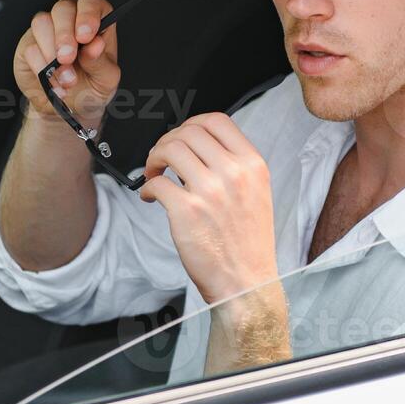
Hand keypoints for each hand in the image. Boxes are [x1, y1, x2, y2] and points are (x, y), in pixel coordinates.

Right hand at [13, 0, 120, 128]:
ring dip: (52, 53)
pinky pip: (30, 48)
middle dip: (65, 34)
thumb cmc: (90, 88)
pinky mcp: (29, 45)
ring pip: (42, 23)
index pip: (91, 2)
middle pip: (63, 8)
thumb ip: (101, 63)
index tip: (86, 36)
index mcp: (95, 23)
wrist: (67, 108)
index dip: (88, 14)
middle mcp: (70, 21)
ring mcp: (47, 30)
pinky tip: (53, 84)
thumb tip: (95, 45)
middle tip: (68, 58)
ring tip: (65, 79)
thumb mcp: (105, 81)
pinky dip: (41, 68)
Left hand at [139, 113, 278, 302]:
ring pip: (170, 149)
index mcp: (252, 165)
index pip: (217, 121)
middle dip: (168, 140)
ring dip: (154, 158)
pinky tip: (152, 197)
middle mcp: (233, 173)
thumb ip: (234, 165)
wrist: (246, 282)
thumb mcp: (256, 192)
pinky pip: (157, 183)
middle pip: (188, 132)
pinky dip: (148, 186)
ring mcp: (210, 191)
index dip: (191, 124)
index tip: (181, 136)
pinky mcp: (186, 211)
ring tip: (154, 173)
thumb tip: (199, 146)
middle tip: (161, 158)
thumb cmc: (248, 243)